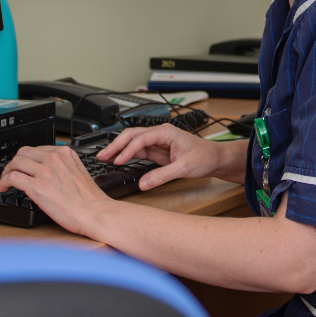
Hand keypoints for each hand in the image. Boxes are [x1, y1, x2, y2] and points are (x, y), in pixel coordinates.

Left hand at [0, 144, 114, 235]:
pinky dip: (4, 182)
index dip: (26, 159)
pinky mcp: (36, 186)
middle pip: (22, 153)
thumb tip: (48, 171)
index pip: (36, 149)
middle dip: (14, 164)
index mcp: (64, 154)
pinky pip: (12, 177)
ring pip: (15, 163)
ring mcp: (44, 172)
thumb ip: (63, 167)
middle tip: (10, 173)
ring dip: (6, 172)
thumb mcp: (78, 172)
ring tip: (6, 181)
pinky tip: (5, 188)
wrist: (95, 213)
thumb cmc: (89, 200)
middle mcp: (53, 159)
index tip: (23, 167)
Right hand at [97, 123, 243, 189]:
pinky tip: (116, 161)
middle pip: (131, 135)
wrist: (215, 158)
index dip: (127, 150)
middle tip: (101, 156)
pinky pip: (137, 151)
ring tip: (103, 158)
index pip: (140, 138)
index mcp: (165, 132)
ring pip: (132, 142)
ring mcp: (156, 142)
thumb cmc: (204, 157)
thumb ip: (162, 176)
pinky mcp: (156, 151)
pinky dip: (125, 155)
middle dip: (115, 145)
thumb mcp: (183, 168)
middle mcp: (159, 134)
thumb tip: (143, 184)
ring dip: (118, 150)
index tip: (118, 161)